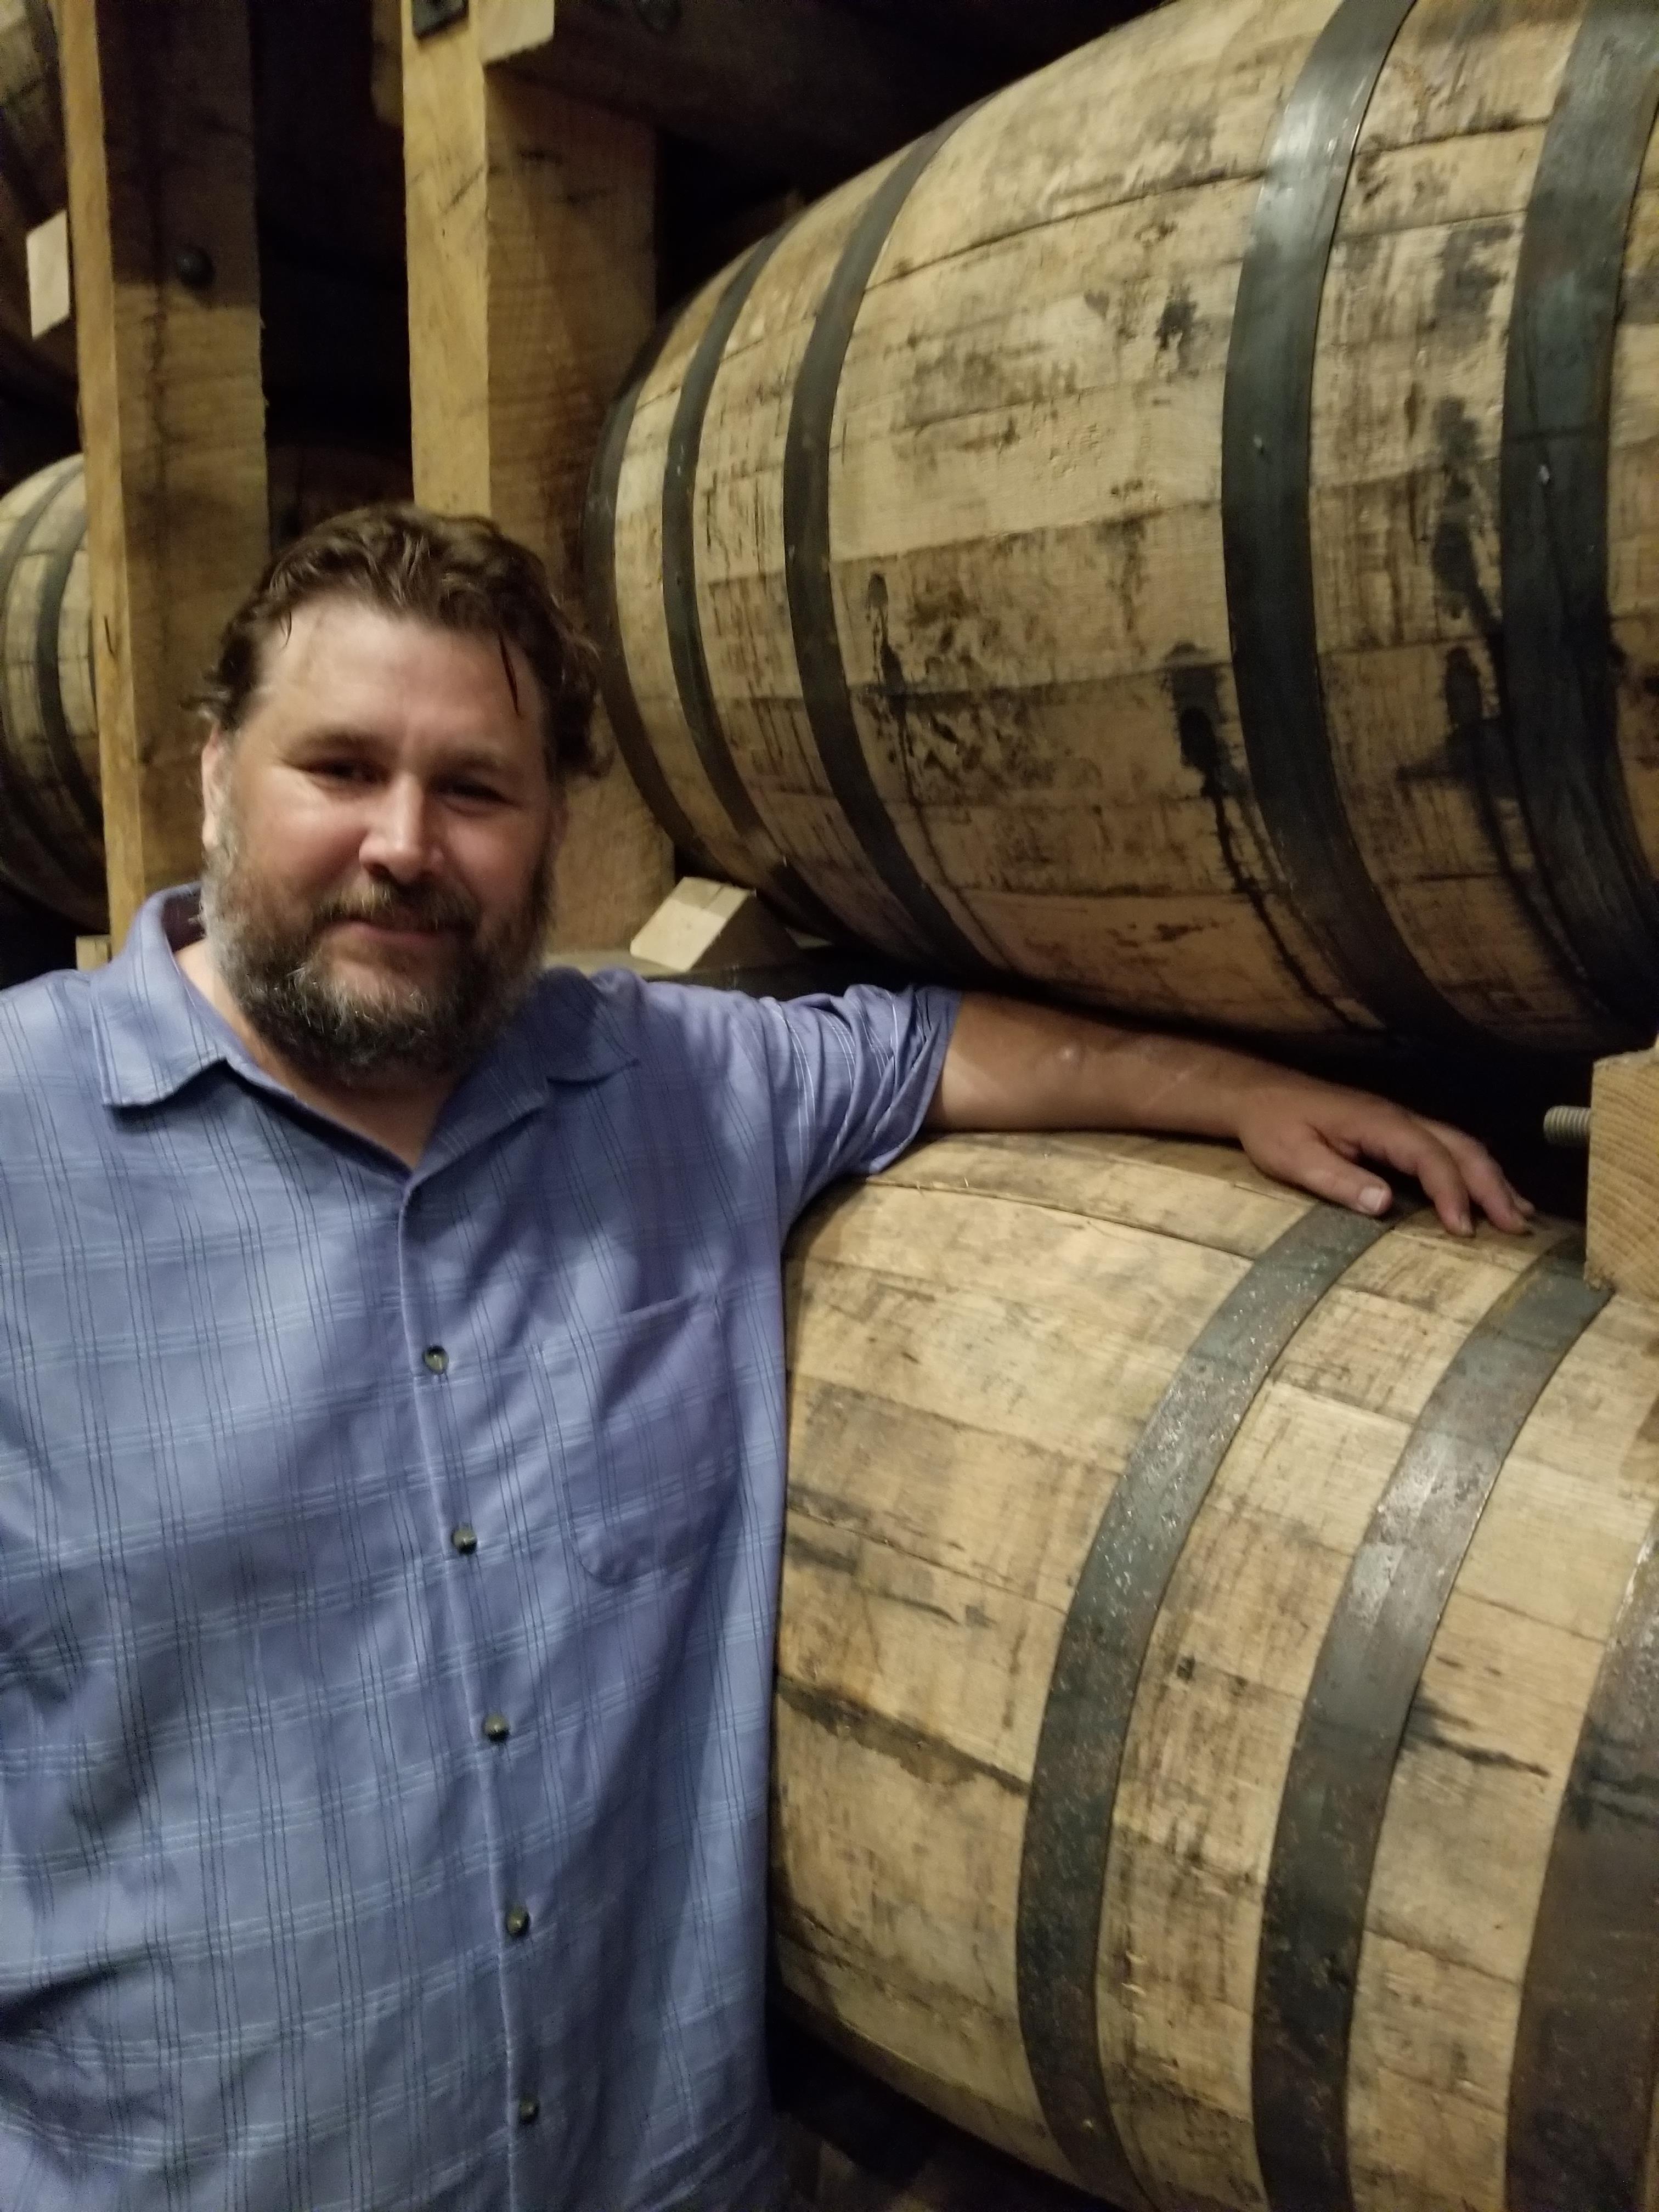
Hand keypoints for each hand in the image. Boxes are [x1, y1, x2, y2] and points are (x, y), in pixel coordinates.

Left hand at [1232, 1078, 1532, 1236]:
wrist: (1259, 1095)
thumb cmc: (1273, 1127)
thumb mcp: (1294, 1157)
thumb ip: (1337, 1179)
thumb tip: (1384, 1203)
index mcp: (1376, 1123)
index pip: (1428, 1156)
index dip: (1451, 1192)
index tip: (1465, 1230)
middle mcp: (1399, 1117)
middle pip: (1460, 1147)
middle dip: (1491, 1186)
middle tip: (1516, 1227)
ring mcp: (1401, 1121)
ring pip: (1461, 1145)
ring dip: (1492, 1178)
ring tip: (1519, 1215)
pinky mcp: (1396, 1131)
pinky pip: (1447, 1148)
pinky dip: (1475, 1171)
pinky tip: (1489, 1193)